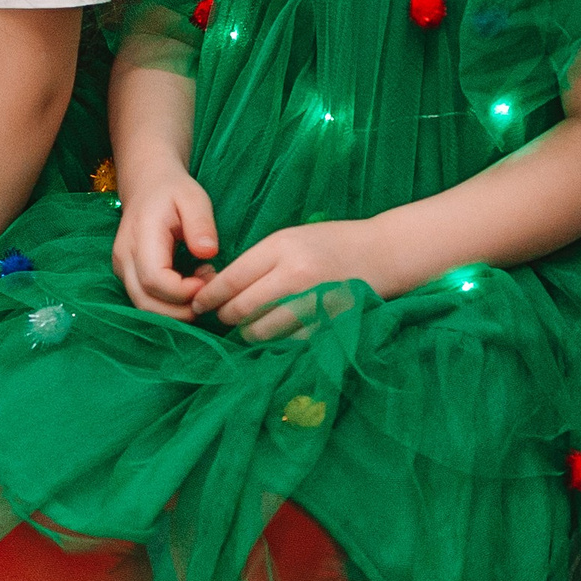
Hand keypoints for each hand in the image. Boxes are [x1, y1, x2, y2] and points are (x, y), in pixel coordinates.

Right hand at [110, 161, 219, 318]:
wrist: (147, 185)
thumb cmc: (172, 191)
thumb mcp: (194, 198)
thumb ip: (201, 224)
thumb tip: (208, 253)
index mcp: (140, 236)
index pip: (154, 280)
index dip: (183, 291)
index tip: (209, 276)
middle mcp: (124, 257)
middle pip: (145, 302)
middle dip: (181, 308)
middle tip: (208, 286)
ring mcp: (122, 269)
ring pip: (144, 306)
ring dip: (175, 309)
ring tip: (200, 283)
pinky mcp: (127, 275)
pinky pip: (145, 300)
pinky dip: (169, 304)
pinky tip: (189, 284)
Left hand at [191, 218, 391, 340]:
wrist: (381, 254)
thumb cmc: (330, 242)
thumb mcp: (290, 238)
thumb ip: (257, 262)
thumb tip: (221, 289)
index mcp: (283, 248)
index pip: (232, 279)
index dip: (210, 295)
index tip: (199, 303)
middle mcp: (295, 276)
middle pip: (242, 308)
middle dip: (225, 316)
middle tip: (221, 316)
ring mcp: (312, 304)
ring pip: (260, 330)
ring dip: (246, 331)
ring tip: (245, 325)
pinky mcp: (325, 326)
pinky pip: (285, 342)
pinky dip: (273, 340)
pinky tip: (273, 331)